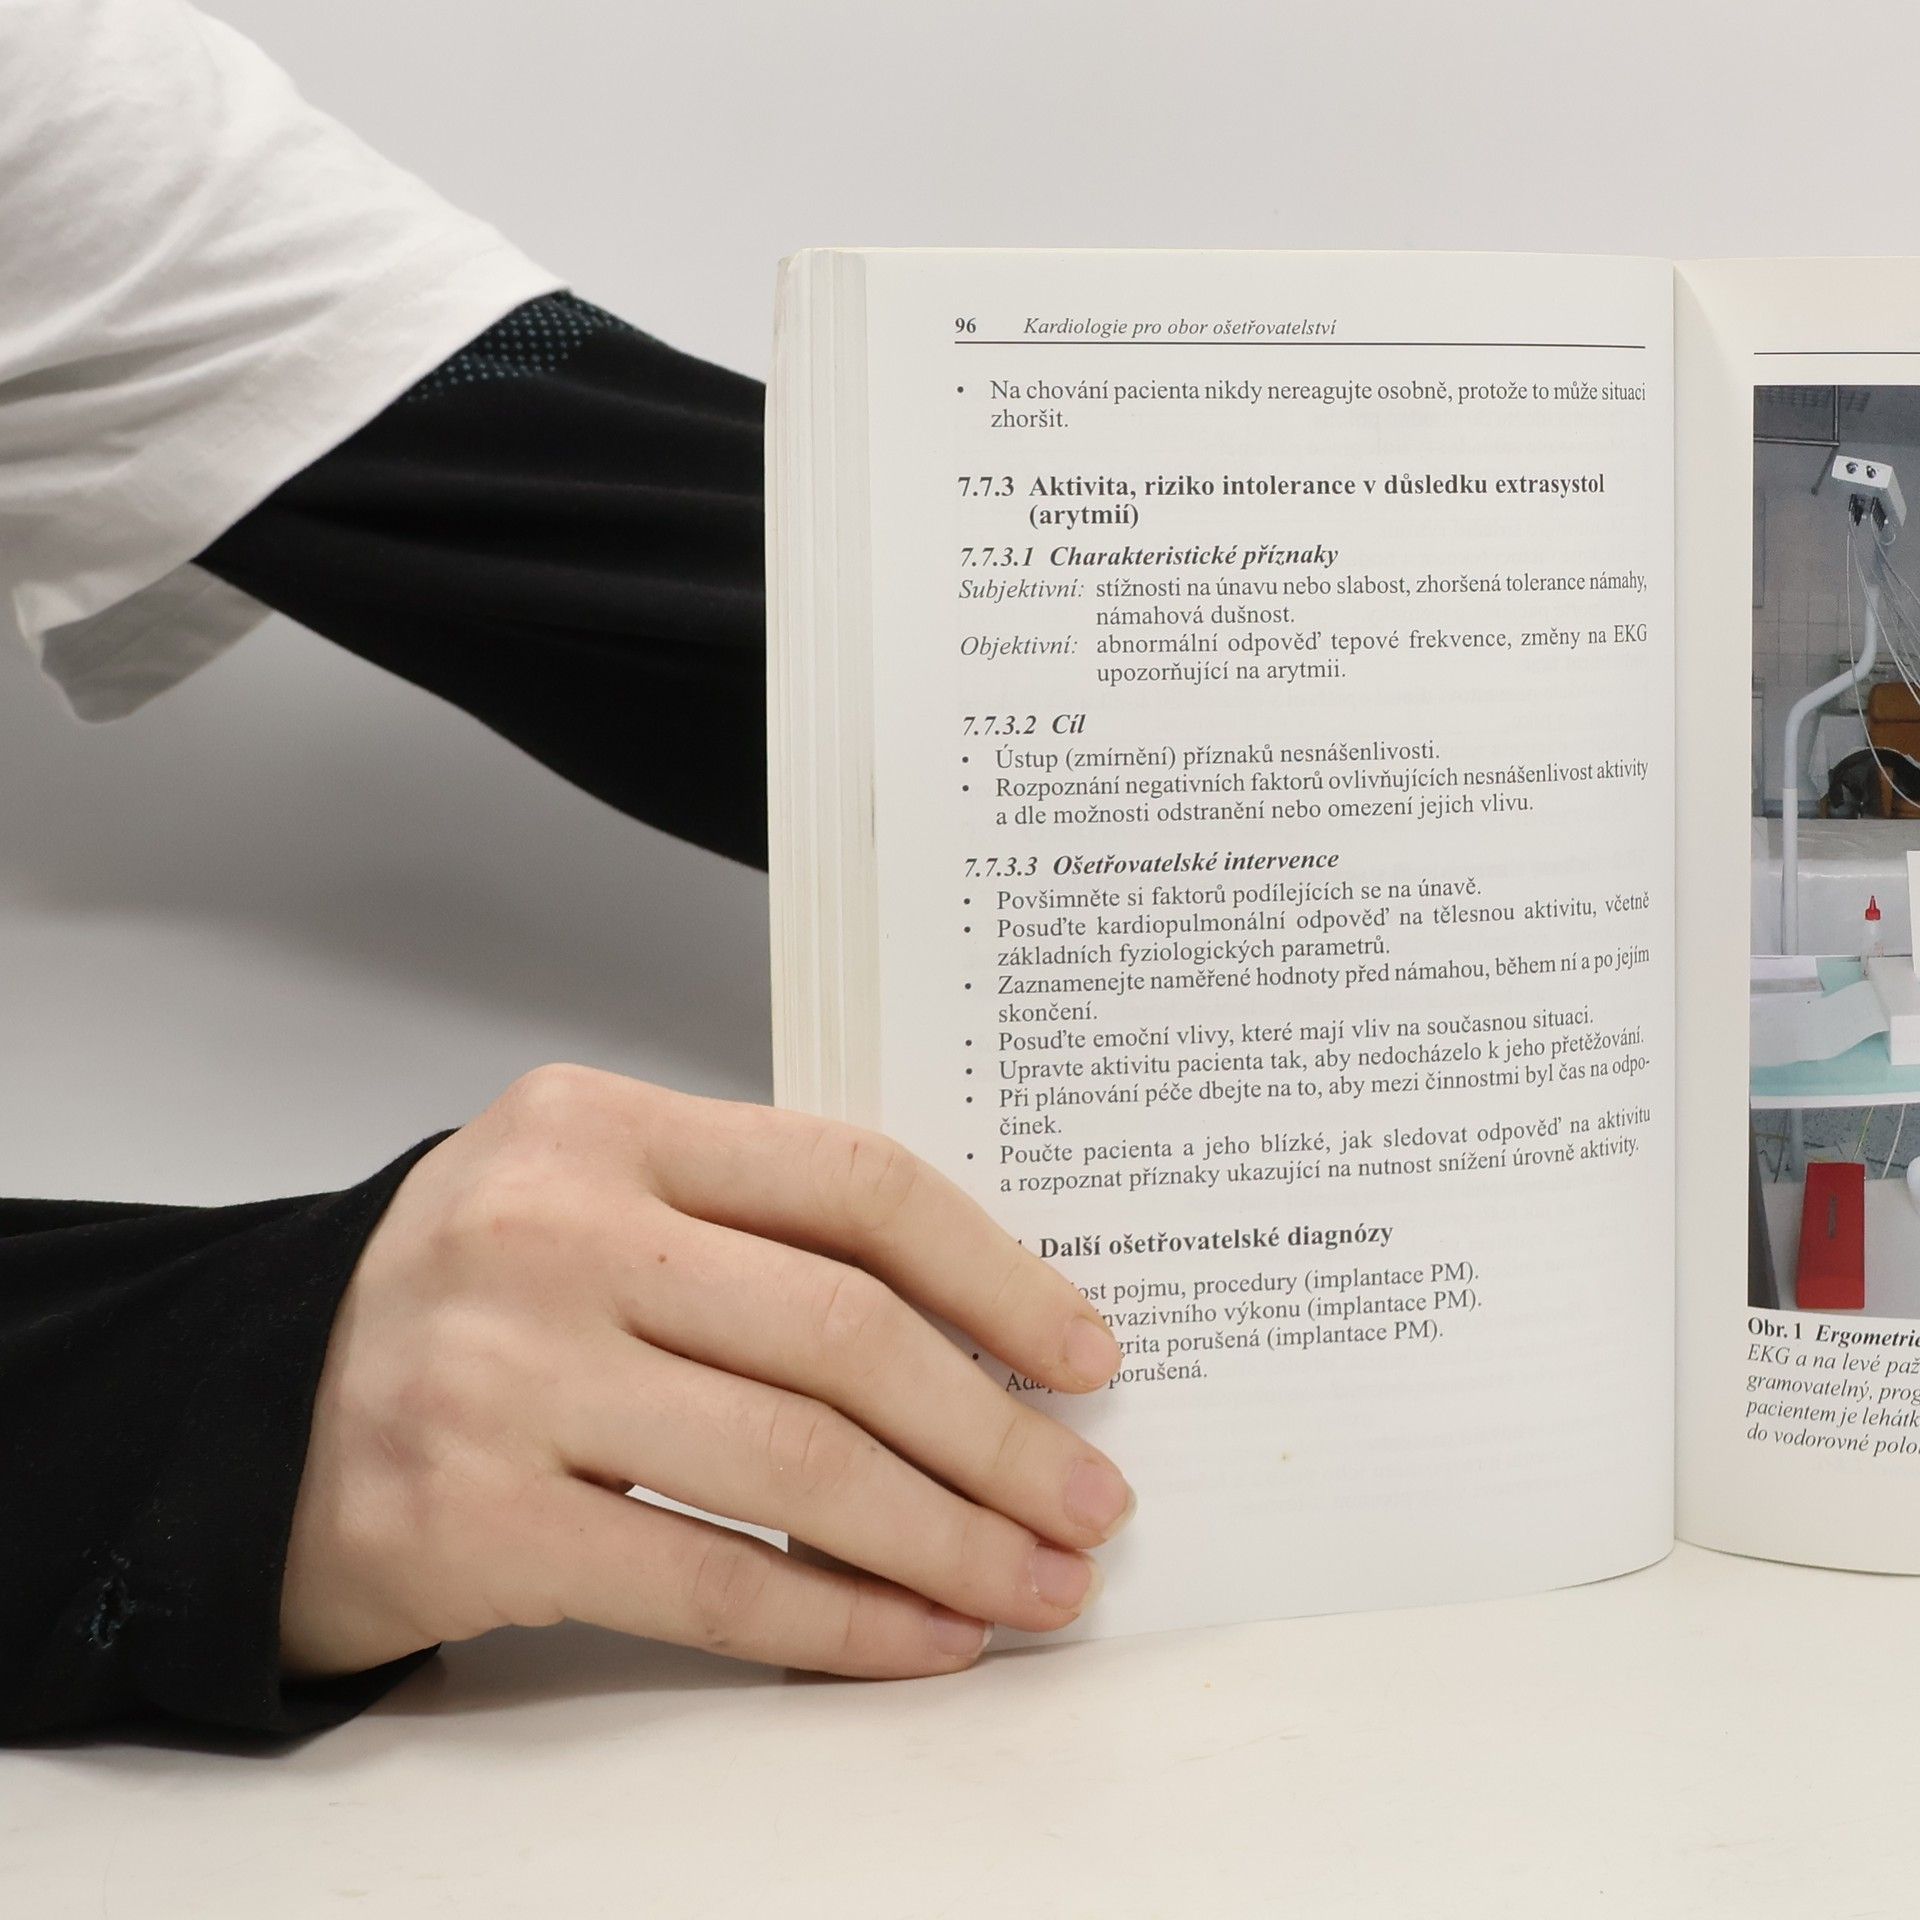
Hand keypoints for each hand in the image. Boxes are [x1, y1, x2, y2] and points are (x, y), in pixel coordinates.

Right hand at [279, 1065, 1133, 1680]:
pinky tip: (921, 1640)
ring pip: (796, 1460)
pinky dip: (842, 1621)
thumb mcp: (593, 1206)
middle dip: (996, 1433)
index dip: (993, 1273)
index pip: (849, 1183)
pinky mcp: (471, 1518)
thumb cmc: (470, 1308)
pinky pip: (712, 1577)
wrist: (250, 1417)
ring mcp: (502, 1373)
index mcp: (600, 1126)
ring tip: (1036, 1583)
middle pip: (842, 1329)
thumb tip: (982, 1334)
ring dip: (948, 1537)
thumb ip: (752, 1234)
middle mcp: (549, 1231)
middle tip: (1086, 1499)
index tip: (1081, 1353)